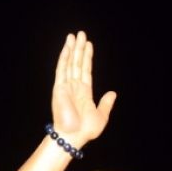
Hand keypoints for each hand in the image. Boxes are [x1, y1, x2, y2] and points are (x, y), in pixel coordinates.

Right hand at [51, 31, 116, 146]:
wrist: (73, 137)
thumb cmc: (86, 130)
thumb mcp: (101, 116)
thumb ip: (106, 103)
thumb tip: (113, 93)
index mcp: (84, 93)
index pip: (86, 70)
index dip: (87, 57)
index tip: (89, 45)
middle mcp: (74, 87)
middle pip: (77, 63)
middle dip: (79, 49)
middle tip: (81, 34)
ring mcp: (66, 86)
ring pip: (69, 63)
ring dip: (72, 49)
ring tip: (74, 35)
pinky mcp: (59, 87)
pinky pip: (62, 69)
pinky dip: (65, 57)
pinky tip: (67, 47)